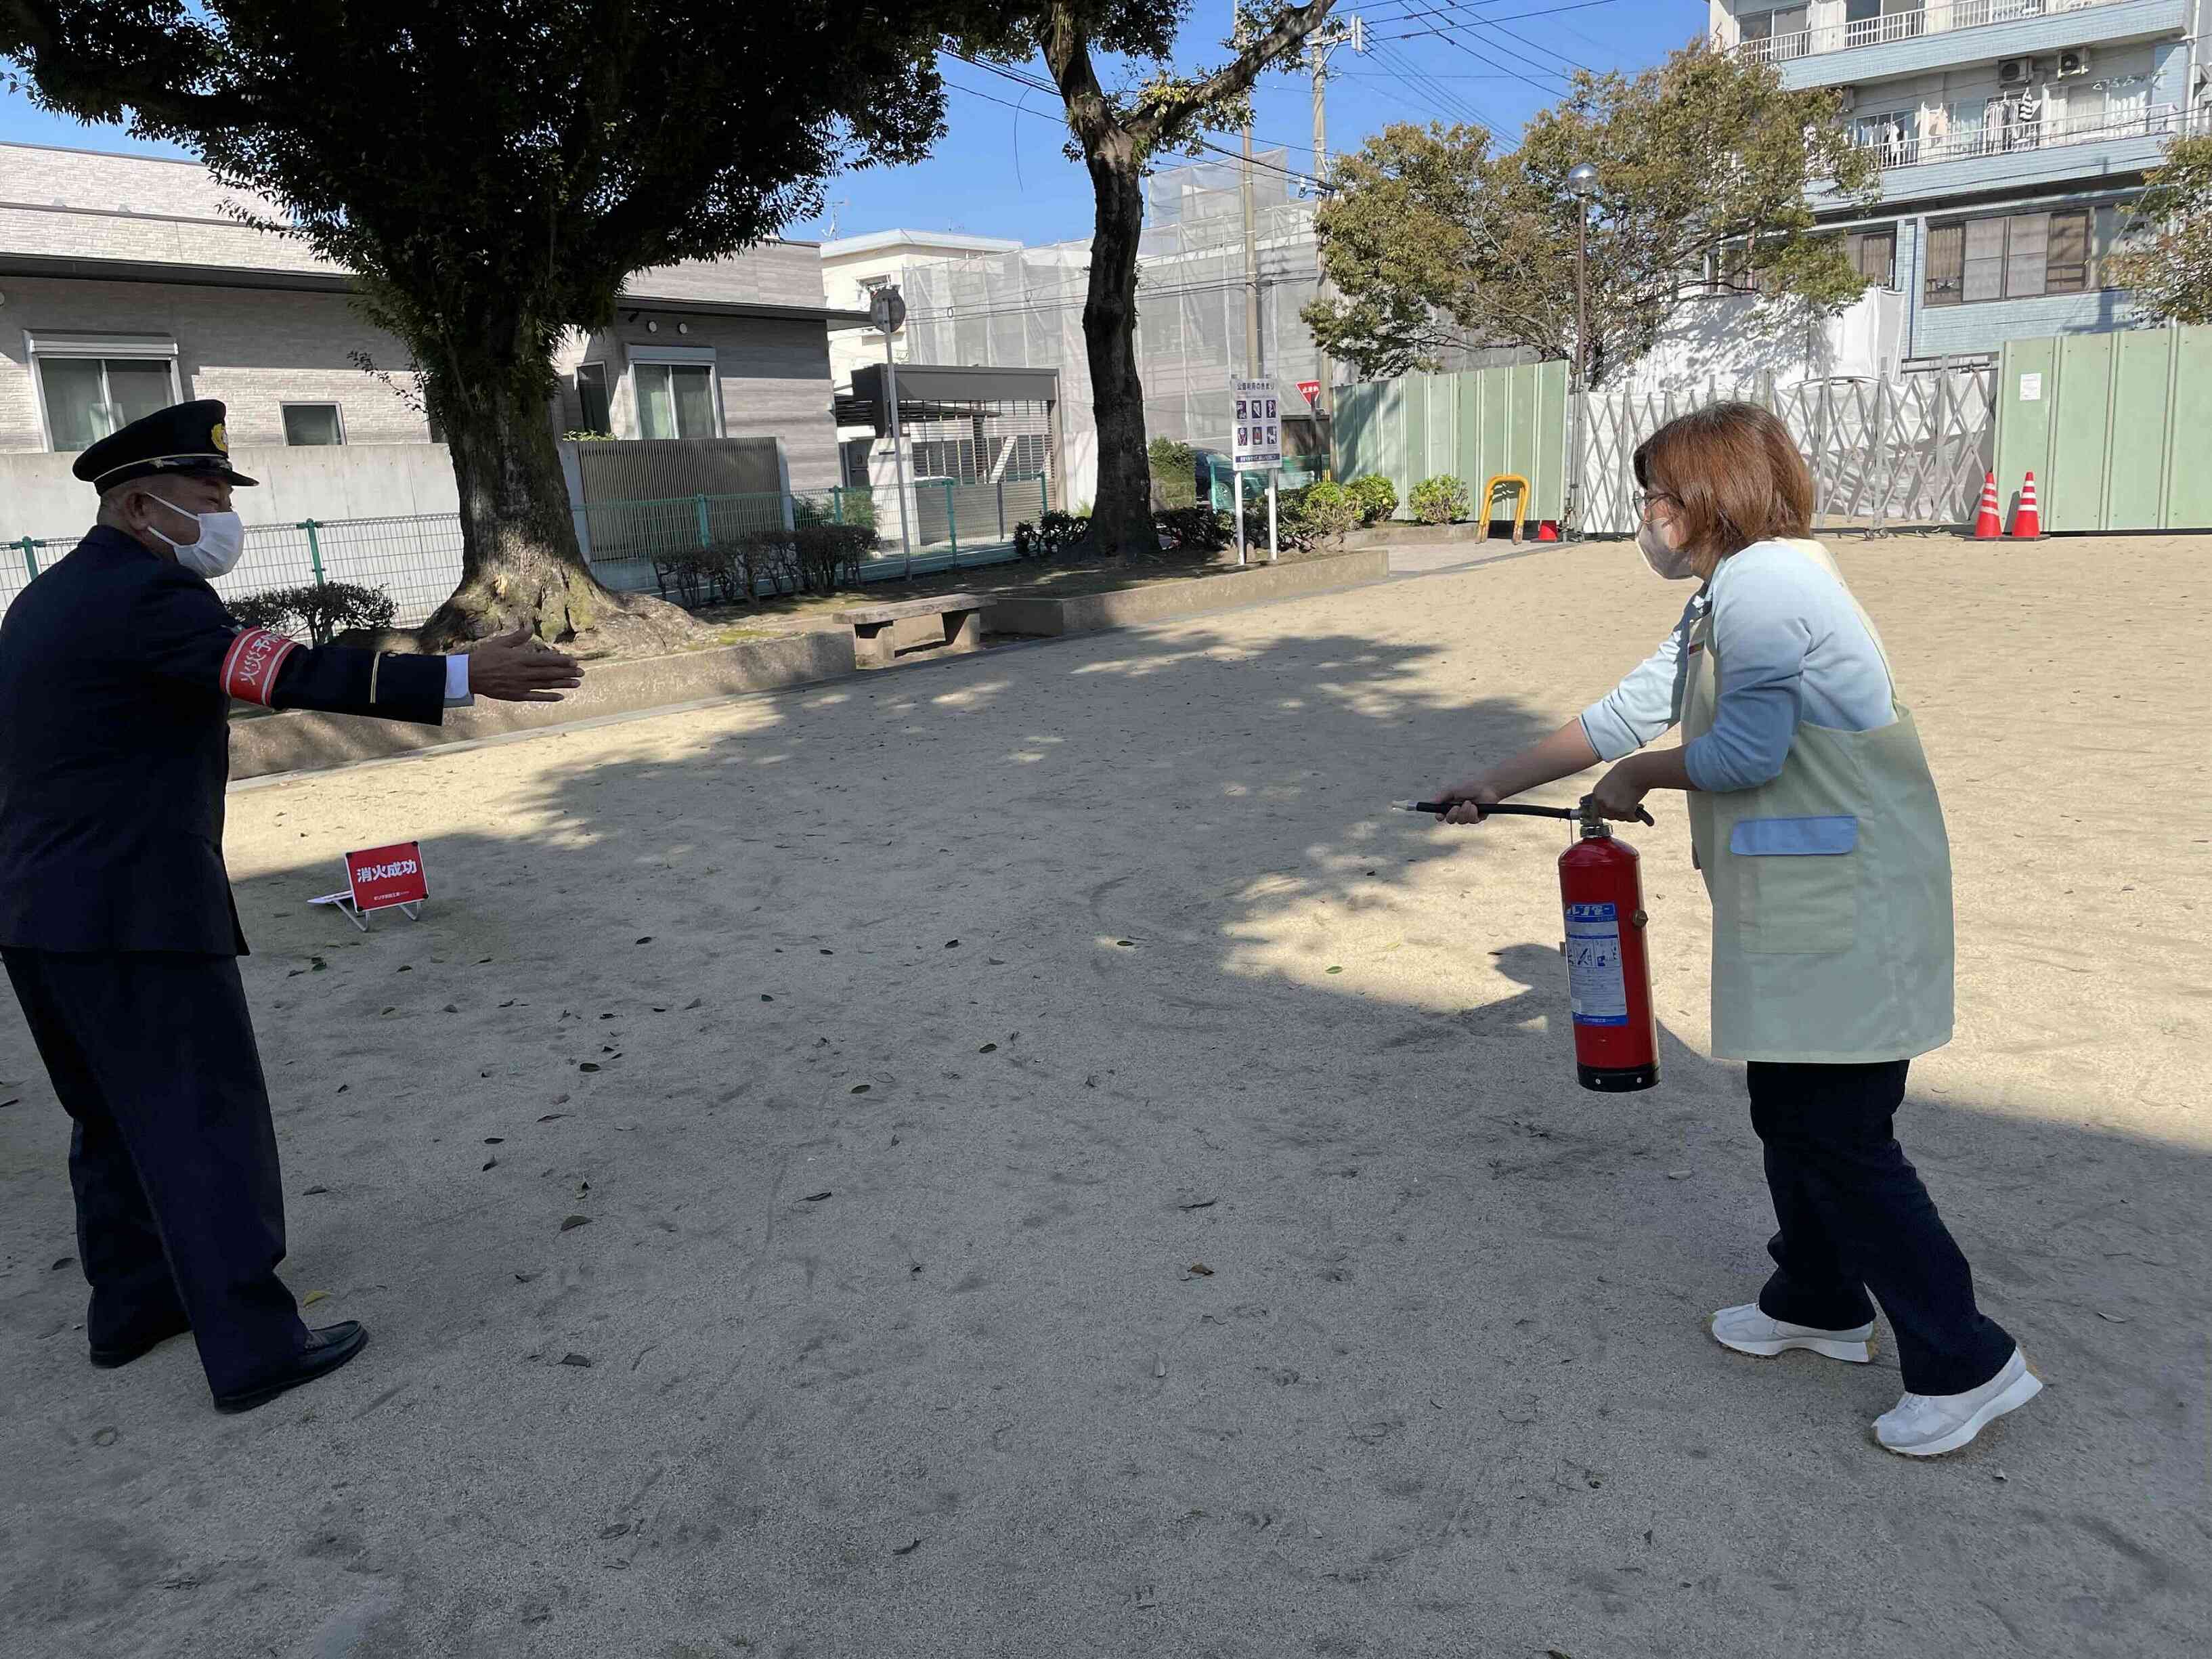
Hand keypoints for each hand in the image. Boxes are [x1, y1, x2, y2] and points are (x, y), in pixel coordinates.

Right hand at [464, 619, 583, 702]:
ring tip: (577, 684)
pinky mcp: (516, 695)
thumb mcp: (500, 643)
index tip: (574, 661)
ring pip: (546, 685)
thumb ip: (517, 637)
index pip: (546, 660)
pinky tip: (561, 697)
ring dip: (562, 684)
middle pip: (549, 673)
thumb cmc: (484, 657)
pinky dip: (549, 697)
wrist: (469, 676)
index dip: (561, 661)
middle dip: (567, 673)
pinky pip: (536, 697)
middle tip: (582, 673)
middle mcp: (523, 673)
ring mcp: (520, 685)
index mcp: (520, 659)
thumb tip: (529, 626)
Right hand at [1433, 777, 1502, 825]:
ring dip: (1464, 812)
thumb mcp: (1453, 789)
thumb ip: (1442, 796)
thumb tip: (1431, 802)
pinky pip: (1472, 821)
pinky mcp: (1477, 818)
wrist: (1487, 787)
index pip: (1442, 814)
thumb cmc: (1470, 786)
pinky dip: (1472, 813)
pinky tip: (1475, 806)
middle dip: (1453, 815)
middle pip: (1450, 820)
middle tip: (1457, 807)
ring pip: (1461, 821)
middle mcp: (1458, 811)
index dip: (1439, 816)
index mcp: (1451, 804)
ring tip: (1469, 802)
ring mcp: (1468, 816)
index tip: (1440, 816)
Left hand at [1587, 758, 1652, 823]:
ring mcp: (1612, 807)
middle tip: (1626, 808)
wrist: (1637, 771)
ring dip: (1627, 814)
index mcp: (1597, 793)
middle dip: (1617, 813)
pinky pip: (1631, 818)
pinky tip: (1639, 810)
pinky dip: (1635, 816)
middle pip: (1608, 815)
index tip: (1615, 810)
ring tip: (1634, 805)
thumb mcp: (1609, 783)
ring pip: (1620, 818)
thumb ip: (1607, 795)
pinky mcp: (1625, 810)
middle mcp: (1602, 801)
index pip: (1598, 809)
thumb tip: (1610, 806)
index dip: (1608, 810)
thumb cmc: (1626, 773)